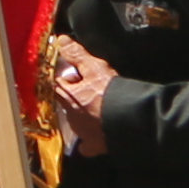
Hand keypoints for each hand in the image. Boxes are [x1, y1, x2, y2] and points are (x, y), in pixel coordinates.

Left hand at [43, 38, 111, 155]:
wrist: (130, 121)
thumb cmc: (110, 92)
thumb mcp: (94, 67)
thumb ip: (76, 54)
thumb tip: (60, 41)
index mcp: (67, 97)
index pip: (57, 85)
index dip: (66, 79)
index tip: (74, 76)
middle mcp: (70, 117)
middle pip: (68, 104)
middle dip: (75, 98)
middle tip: (89, 92)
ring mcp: (82, 133)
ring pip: (77, 123)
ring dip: (83, 117)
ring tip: (97, 110)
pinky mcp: (96, 146)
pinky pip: (88, 146)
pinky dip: (89, 143)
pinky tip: (93, 140)